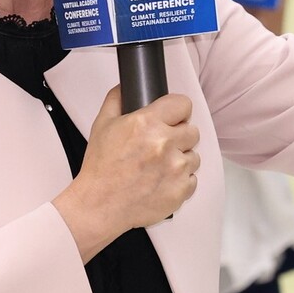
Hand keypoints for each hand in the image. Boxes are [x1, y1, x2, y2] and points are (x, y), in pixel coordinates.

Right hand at [54, 87, 201, 261]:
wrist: (99, 205)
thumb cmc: (101, 168)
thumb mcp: (102, 125)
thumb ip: (116, 100)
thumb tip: (126, 87)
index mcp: (147, 123)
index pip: (183, 104)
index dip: (178, 111)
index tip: (173, 117)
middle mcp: (165, 144)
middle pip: (192, 131)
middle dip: (179, 136)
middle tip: (161, 145)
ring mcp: (176, 168)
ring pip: (194, 156)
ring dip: (180, 159)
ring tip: (159, 167)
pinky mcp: (181, 190)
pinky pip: (193, 179)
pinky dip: (180, 181)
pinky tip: (161, 181)